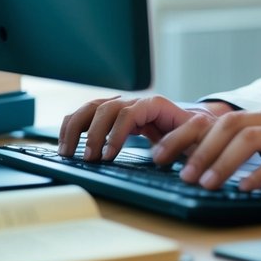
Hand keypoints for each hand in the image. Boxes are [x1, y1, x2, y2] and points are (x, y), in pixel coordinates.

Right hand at [57, 95, 234, 159]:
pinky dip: (72, 127)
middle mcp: (133, 101)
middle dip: (93, 133)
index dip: (115, 133)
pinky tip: (65, 144)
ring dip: (76, 129)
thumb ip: (183, 137)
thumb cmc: (196, 131)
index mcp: (154, 104)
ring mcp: (120, 105)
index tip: (108, 155)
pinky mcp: (111, 114)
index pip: (128, 113)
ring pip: (91, 108)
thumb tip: (162, 149)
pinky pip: (86, 114)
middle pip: (105, 108)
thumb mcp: (195, 134)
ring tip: (69, 153)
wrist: (194, 123)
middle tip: (88, 159)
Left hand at [152, 103, 260, 202]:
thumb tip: (221, 156)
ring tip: (204, 183)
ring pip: (250, 139)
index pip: (223, 118)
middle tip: (178, 172)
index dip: (190, 135)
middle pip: (230, 124)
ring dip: (222, 162)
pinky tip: (244, 188)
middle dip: (198, 148)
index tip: (166, 153)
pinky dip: (258, 174)